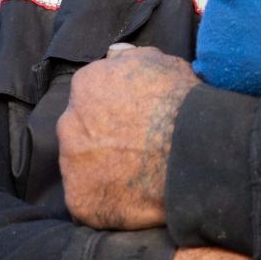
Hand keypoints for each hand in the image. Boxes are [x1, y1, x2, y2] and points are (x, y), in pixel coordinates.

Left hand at [58, 44, 200, 228]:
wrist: (192, 150)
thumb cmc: (179, 101)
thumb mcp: (158, 61)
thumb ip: (127, 59)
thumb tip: (113, 56)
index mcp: (85, 86)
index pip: (89, 97)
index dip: (112, 110)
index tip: (132, 120)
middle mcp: (69, 123)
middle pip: (80, 132)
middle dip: (100, 139)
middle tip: (133, 149)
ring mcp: (71, 165)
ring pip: (81, 168)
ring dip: (102, 171)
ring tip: (135, 177)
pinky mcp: (80, 201)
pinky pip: (89, 203)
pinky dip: (107, 202)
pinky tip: (132, 199)